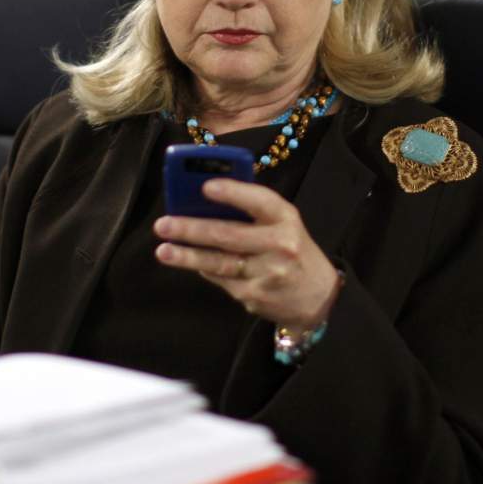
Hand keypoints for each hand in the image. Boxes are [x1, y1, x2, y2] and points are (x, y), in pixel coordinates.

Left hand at [153, 178, 339, 331]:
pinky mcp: (254, 295)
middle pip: (229, 235)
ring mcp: (267, 273)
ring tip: (163, 251)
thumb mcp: (282, 223)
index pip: (260, 201)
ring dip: (186, 256)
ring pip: (218, 262)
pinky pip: (220, 278)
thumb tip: (201, 200)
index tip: (205, 186)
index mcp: (286, 219)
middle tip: (163, 224)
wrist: (318, 297)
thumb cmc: (291, 249)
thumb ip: (251, 211)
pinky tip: (188, 261)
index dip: (233, 193)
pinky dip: (203, 269)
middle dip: (192, 229)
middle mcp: (279, 245)